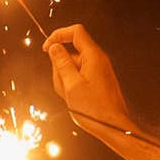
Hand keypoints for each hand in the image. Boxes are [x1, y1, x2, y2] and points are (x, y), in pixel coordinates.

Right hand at [44, 22, 135, 139]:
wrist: (113, 126)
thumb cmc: (94, 109)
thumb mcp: (71, 85)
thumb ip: (61, 63)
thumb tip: (54, 47)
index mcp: (93, 56)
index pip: (76, 32)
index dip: (58, 36)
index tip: (46, 47)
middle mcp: (97, 60)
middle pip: (71, 52)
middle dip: (59, 66)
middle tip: (61, 84)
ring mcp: (97, 70)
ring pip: (73, 66)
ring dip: (64, 78)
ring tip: (69, 95)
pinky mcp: (96, 80)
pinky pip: (78, 76)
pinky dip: (71, 85)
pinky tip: (74, 98)